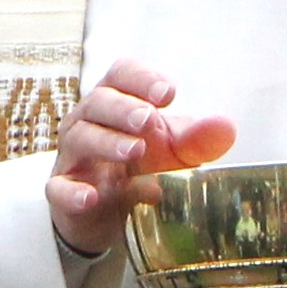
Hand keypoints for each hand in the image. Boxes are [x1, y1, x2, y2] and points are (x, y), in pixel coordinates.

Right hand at [46, 61, 238, 259]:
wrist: (103, 213)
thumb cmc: (136, 166)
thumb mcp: (171, 151)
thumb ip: (197, 140)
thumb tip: (227, 127)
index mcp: (115, 101)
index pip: (121, 74)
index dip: (142, 78)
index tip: (168, 94)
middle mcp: (88, 121)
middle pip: (97, 102)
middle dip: (123, 108)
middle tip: (149, 120)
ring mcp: (72, 156)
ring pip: (80, 138)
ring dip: (107, 142)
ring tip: (135, 152)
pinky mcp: (61, 191)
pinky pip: (59, 188)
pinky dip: (73, 192)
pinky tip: (91, 197)